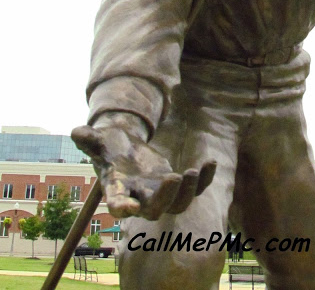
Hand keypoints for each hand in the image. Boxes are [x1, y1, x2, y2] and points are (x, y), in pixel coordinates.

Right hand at [71, 121, 215, 219]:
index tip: (128, 207)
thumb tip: (76, 132)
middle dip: (166, 198)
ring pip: (177, 206)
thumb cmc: (108, 145)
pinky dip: (204, 180)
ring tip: (192, 170)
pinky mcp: (174, 186)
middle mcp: (139, 197)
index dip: (123, 207)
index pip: (118, 205)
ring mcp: (159, 194)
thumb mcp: (97, 139)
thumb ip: (88, 138)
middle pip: (154, 210)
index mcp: (117, 189)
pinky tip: (210, 162)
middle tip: (175, 176)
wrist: (122, 148)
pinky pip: (194, 190)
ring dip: (187, 191)